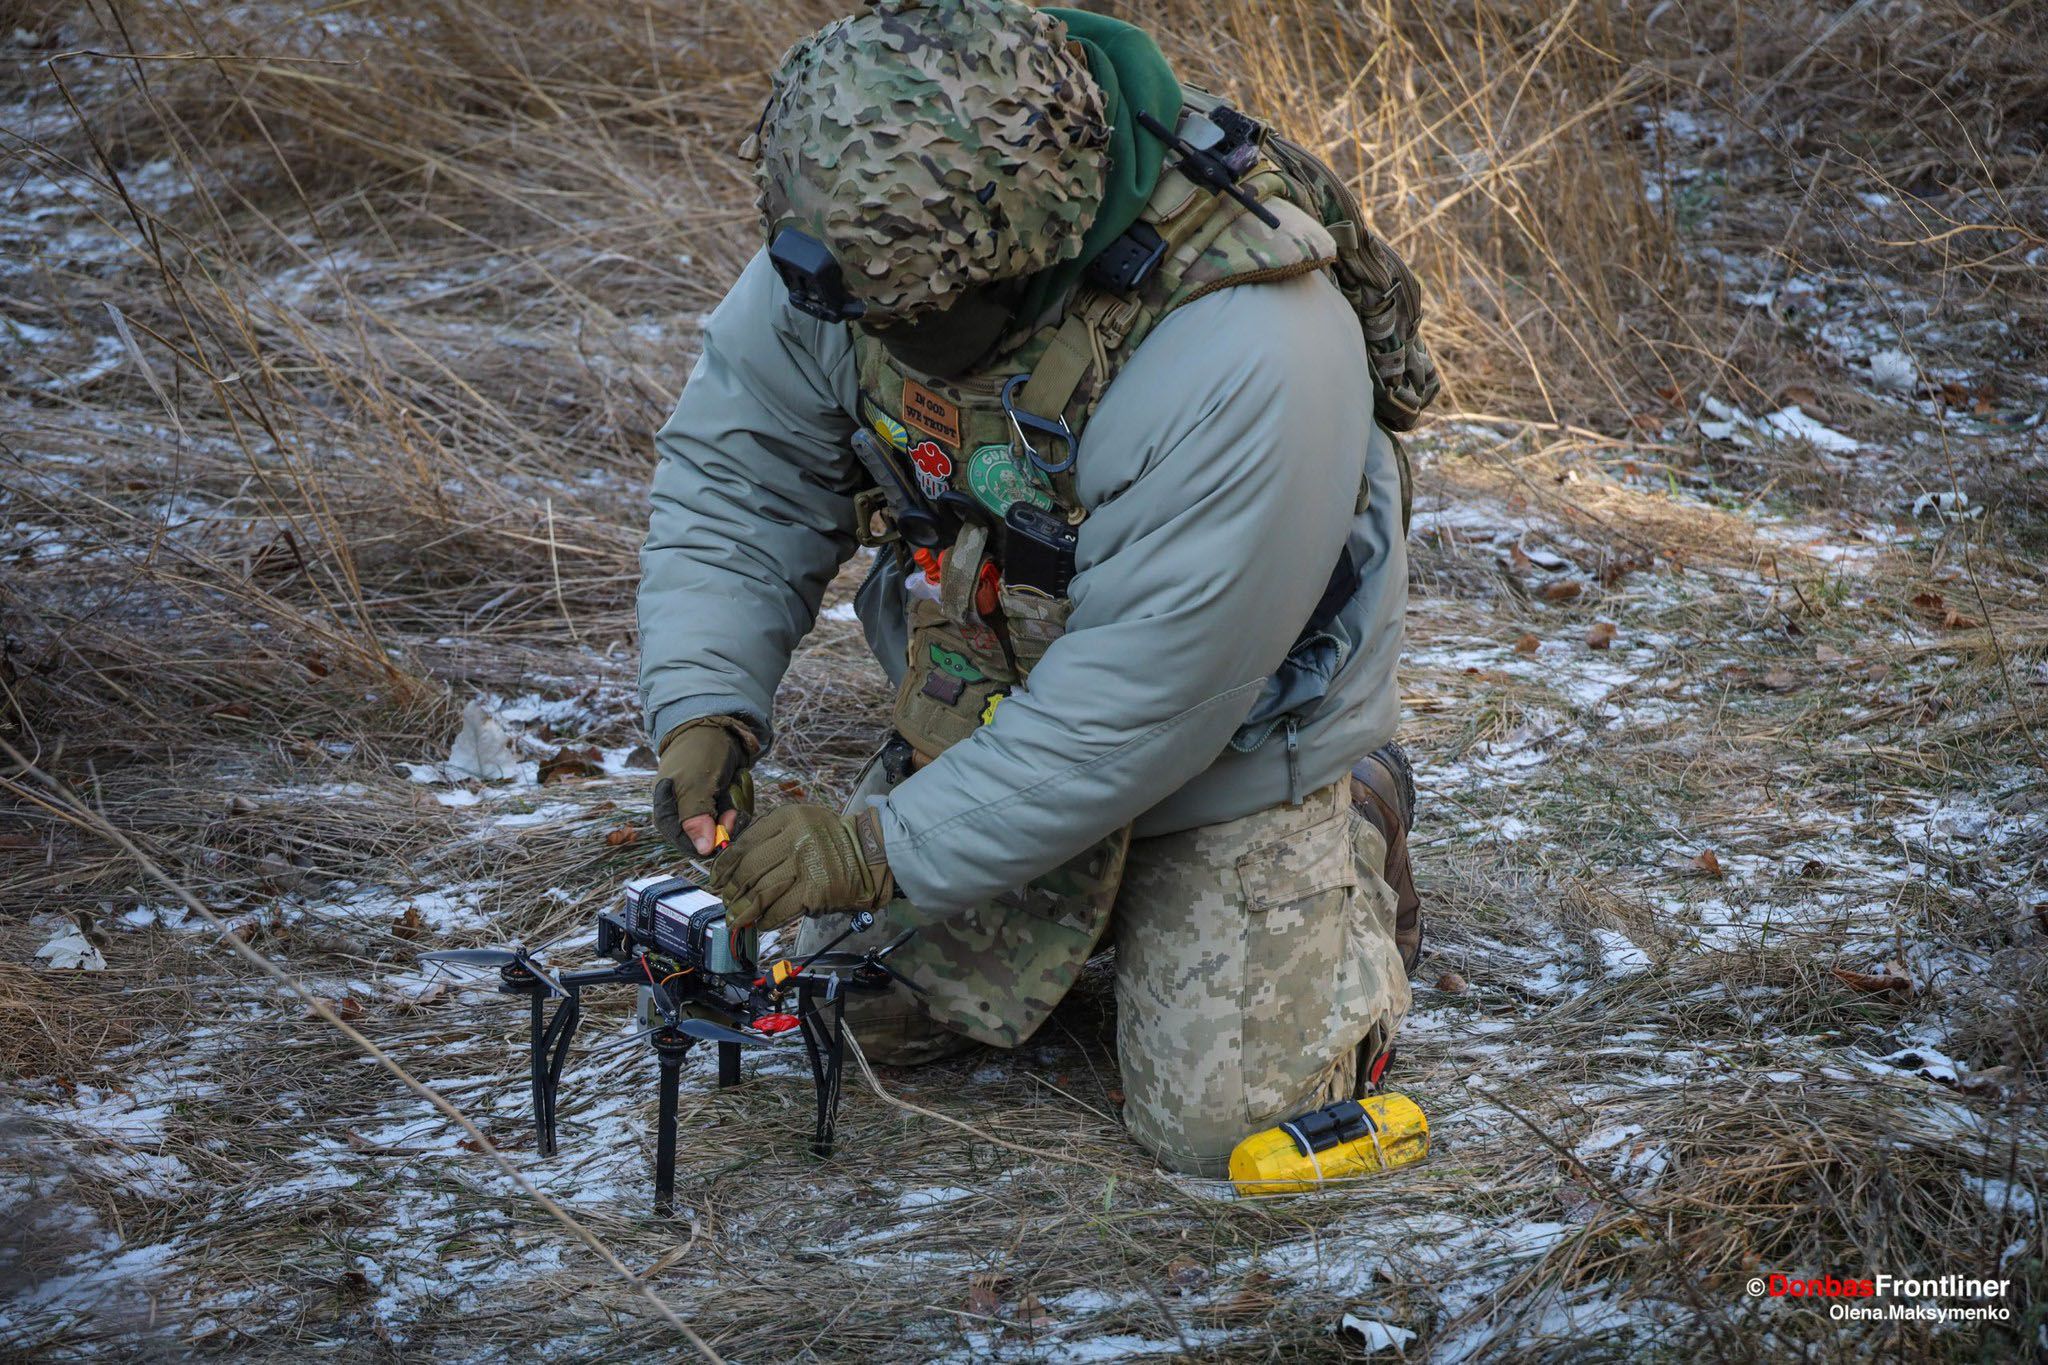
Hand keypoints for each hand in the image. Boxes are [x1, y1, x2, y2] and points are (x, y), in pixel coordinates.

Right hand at [651, 716, 757, 854]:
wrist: (716, 723)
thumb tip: (703, 850)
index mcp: (667, 809)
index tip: (723, 830)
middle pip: (709, 836)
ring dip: (734, 809)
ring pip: (724, 825)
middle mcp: (683, 811)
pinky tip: (737, 783)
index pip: (685, 842)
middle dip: (724, 822)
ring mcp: (702, 804)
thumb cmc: (699, 751)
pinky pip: (733, 811)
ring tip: (733, 787)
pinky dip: (739, 800)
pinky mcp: (719, 798)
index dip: (706, 841)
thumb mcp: (696, 785)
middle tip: (732, 807)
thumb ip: (695, 818)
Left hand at [709, 803, 891, 932]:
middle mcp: (794, 839)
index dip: (725, 866)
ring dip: (744, 910)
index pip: (744, 844)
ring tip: (736, 918)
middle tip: (726, 902)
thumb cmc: (832, 842)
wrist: (872, 854)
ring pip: (760, 891)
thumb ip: (770, 839)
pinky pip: (779, 910)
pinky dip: (766, 920)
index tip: (716, 879)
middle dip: (732, 890)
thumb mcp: (800, 824)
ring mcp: (805, 865)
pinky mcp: (814, 891)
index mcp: (787, 818)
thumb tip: (735, 869)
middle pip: (749, 870)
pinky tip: (760, 923)